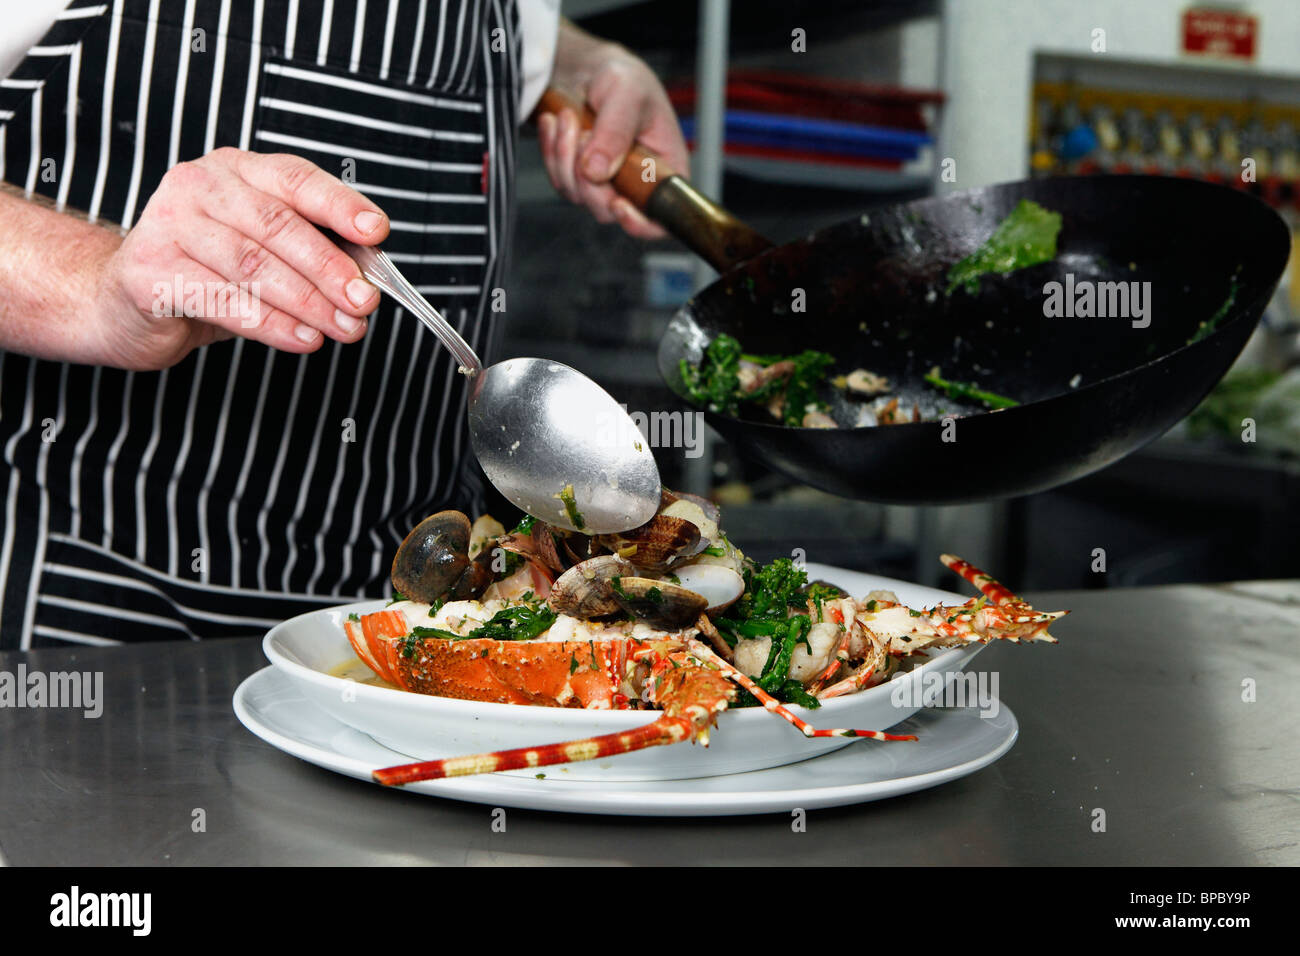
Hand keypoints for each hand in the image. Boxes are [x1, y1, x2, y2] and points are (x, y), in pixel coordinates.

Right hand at [93, 147, 387, 369]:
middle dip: (330, 268)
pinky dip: (270, 323)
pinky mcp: (149, 271)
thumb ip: (310, 251)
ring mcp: (167, 224)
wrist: (125, 301)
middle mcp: (199, 186)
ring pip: (252, 264)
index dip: (340, 205)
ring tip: (344, 328)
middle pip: (277, 225)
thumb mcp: (264, 252)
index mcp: (236, 169)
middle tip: (365, 302)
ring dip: (307, 302)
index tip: (377, 232)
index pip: (296, 179)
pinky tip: (303, 338)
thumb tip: (368, 275)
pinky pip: (222, 300)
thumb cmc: (208, 272)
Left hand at [539, 26, 688, 238]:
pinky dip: (552, 151)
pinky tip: (555, 123)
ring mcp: (605, 184)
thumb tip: (598, 172)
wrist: (590, 70)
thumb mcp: (627, 93)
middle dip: (587, 176)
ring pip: (578, 195)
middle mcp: (636, 183)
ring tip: (568, 117)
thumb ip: (615, 131)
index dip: (641, 223)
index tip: (618, 204)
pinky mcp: (578, 178)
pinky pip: (558, 179)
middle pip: (608, 210)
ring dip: (565, 156)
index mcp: (665, 169)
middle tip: (582, 134)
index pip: (660, 217)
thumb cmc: (622, 78)